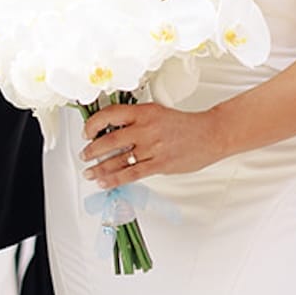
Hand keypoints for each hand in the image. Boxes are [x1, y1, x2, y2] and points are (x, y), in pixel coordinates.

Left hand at [80, 99, 221, 182]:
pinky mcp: (160, 164)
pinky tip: (105, 182)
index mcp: (144, 112)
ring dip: (99, 168)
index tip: (86, 132)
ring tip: (89, 172)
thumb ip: (137, 120)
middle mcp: (146, 128)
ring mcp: (153, 147)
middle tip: (84, 155)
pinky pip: (131, 174)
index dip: (93, 124)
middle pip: (109, 140)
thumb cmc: (185, 125)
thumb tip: (114, 130)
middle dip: (92, 150)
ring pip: (118, 159)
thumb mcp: (157, 113)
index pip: (110, 115)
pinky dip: (114, 179)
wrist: (211, 134)